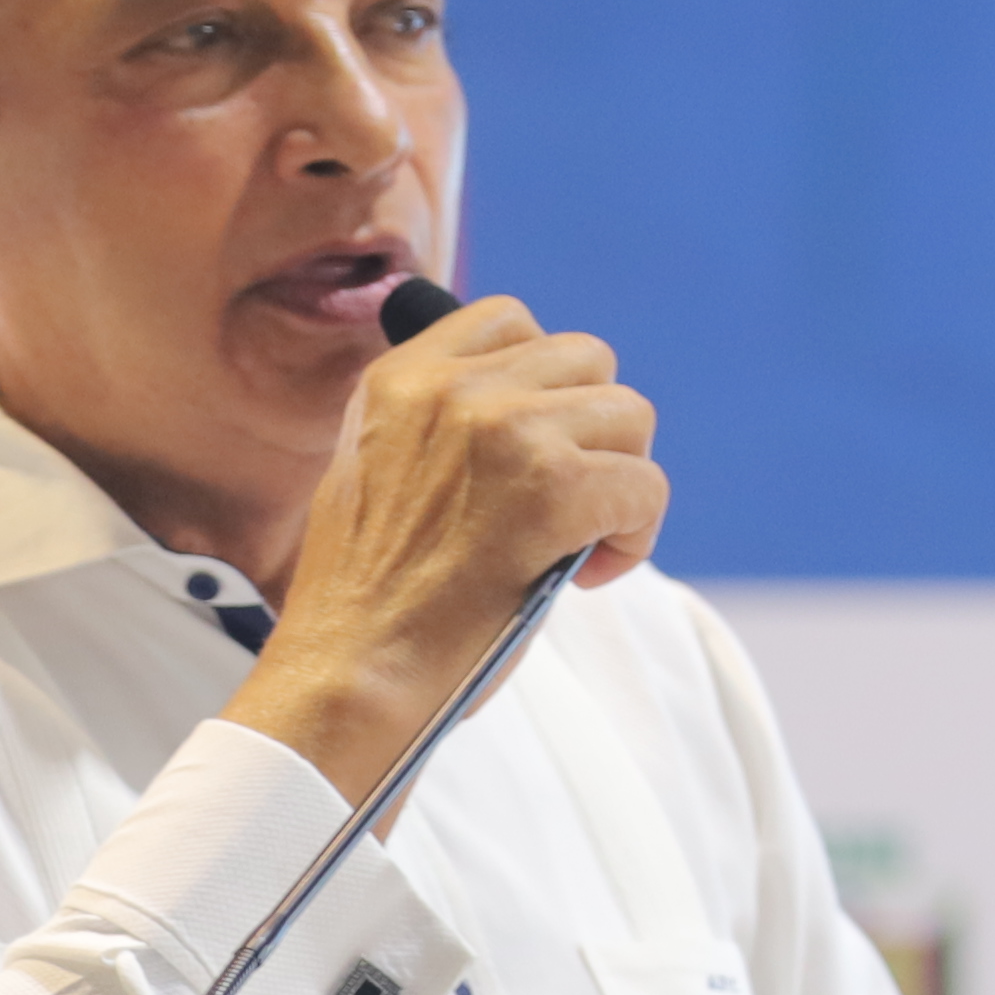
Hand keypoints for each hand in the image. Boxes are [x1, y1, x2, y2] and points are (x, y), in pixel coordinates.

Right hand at [226, 295, 665, 807]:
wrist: (348, 675)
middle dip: (592, 430)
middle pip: (587, 359)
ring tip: (581, 540)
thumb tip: (526, 404)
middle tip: (567, 502)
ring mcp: (506, 432)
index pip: (509, 319)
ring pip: (631, 414)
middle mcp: (453, 388)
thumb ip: (434, 423)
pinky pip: (646, 485)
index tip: (533, 448)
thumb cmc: (366, 601)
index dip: (542, 384)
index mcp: (400, 378)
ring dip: (621, 481)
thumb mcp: (373, 471)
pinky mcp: (554, 490)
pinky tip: (589, 572)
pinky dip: (635, 536)